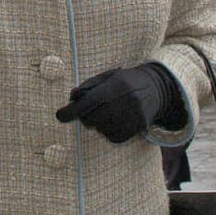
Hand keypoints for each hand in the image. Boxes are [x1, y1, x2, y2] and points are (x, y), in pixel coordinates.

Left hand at [55, 62, 180, 142]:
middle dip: (85, 116)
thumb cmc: (125, 81)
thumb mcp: (107, 77)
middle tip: (87, 111)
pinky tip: (114, 121)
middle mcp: (127, 100)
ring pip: (102, 129)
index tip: (60, 115)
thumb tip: (72, 98)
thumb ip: (88, 86)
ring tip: (106, 113)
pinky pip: (113, 137)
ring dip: (97, 124)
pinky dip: (108, 132)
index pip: (89, 101)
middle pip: (93, 118)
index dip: (72, 110)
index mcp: (117, 85)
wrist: (156, 88)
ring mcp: (135, 115)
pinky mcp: (140, 127)